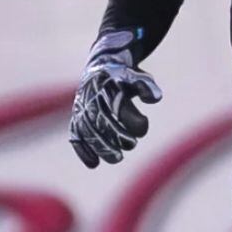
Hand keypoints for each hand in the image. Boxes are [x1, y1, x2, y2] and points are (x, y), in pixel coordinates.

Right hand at [69, 29, 162, 168]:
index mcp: (108, 86)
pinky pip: (75, 134)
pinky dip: (82, 150)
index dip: (132, 121)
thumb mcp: (137, 77)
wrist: (101, 67)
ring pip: (88, 131)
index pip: (119, 108)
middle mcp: (92, 98)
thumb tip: (155, 98)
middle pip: (102, 122)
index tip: (143, 127)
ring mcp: (82, 108)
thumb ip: (146, 86)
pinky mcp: (76, 117)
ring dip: (101, 147)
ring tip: (116, 159)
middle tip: (131, 145)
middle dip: (116, 137)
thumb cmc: (124, 77)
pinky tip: (93, 164)